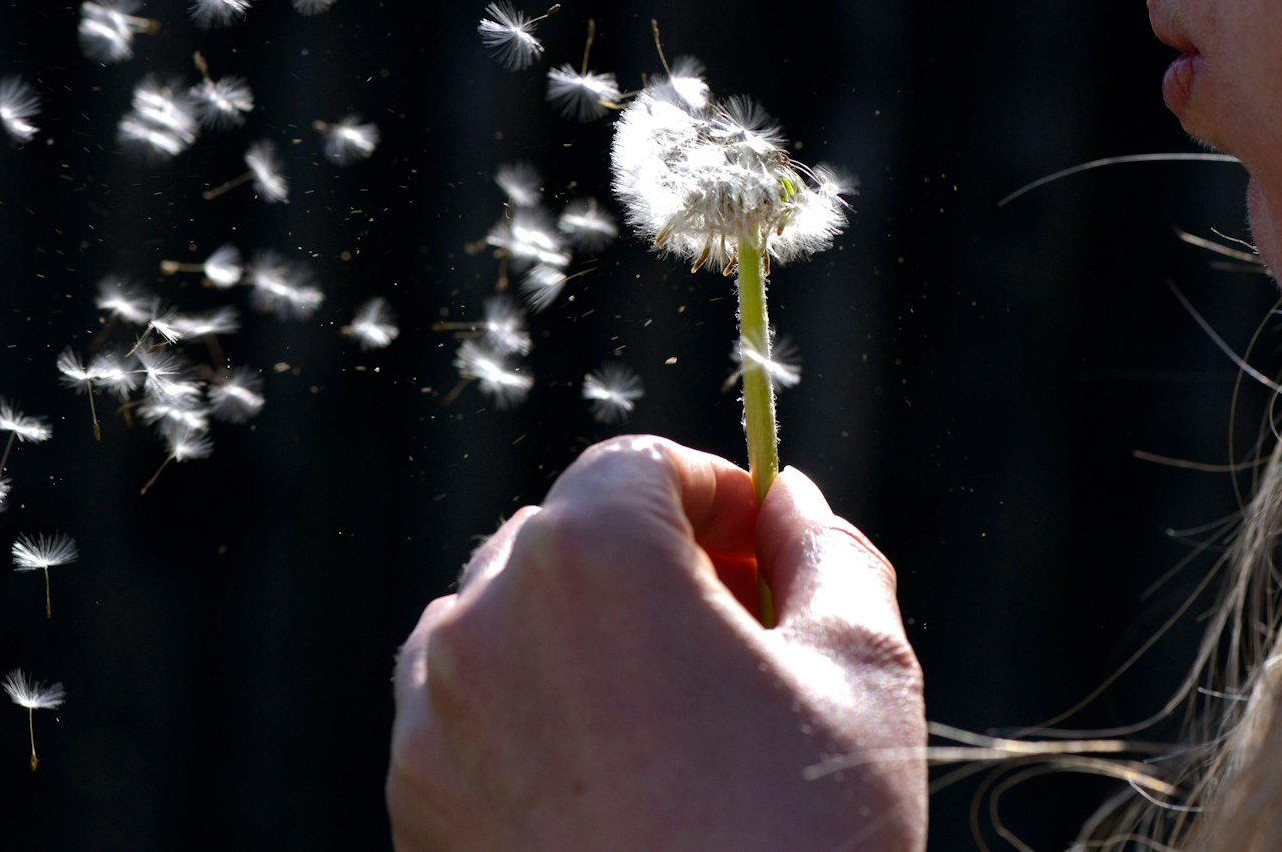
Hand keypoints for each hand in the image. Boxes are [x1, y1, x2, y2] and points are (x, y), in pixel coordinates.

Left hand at [388, 435, 927, 850]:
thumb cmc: (804, 838)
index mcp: (592, 555)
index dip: (719, 494)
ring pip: (512, 621)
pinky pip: (473, 712)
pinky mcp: (417, 802)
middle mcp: (486, 616)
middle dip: (656, 564)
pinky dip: (536, 716)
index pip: (642, 466)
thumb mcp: (864, 672)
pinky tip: (618, 787)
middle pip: (570, 536)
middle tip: (741, 636)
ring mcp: (433, 715)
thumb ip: (829, 552)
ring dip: (588, 636)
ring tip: (677, 718)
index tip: (770, 554)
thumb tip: (794, 503)